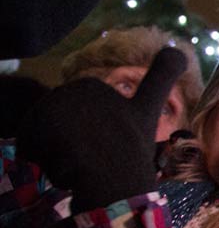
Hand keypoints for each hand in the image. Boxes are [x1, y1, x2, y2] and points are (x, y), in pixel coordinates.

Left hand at [17, 47, 186, 210]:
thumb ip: (161, 77)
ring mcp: (47, 111)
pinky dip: (45, 161)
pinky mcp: (35, 129)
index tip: (109, 147)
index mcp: (90, 86)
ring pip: (47, 138)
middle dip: (74, 144)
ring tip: (82, 165)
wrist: (114, 178)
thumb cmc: (133, 147)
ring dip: (61, 155)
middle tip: (96, 158)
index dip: (93, 138)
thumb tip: (177, 49)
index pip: (79, 119)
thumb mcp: (149, 108)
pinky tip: (65, 168)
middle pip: (61, 126)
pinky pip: (32, 148)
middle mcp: (63, 92)